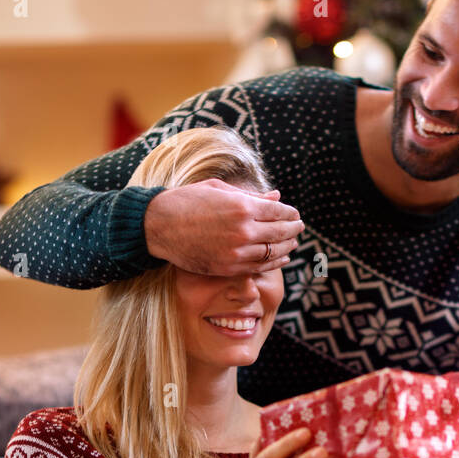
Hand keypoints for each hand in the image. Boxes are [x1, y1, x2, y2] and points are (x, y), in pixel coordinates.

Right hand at [144, 179, 303, 274]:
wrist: (159, 226)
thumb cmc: (187, 201)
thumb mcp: (219, 189)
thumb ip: (251, 196)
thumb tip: (276, 197)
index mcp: (241, 207)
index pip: (278, 212)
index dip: (290, 214)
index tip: (295, 214)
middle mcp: (242, 231)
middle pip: (280, 233)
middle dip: (293, 230)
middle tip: (299, 228)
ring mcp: (236, 252)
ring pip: (273, 253)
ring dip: (287, 248)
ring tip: (292, 243)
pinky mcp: (228, 268)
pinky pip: (259, 267)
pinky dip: (274, 263)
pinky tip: (281, 258)